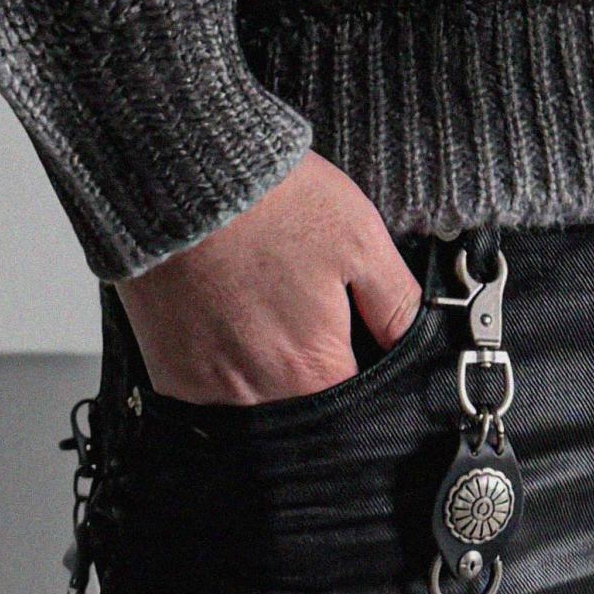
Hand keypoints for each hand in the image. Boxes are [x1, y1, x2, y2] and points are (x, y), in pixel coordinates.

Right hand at [114, 152, 423, 405]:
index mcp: (312, 370)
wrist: (185, 178)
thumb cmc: (272, 202)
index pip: (355, 411)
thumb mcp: (361, 240)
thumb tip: (422, 346)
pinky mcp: (170, 374)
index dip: (365, 382)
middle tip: (309, 323)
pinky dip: (224, 370)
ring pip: (255, 408)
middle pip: (304, 415)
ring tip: (268, 317)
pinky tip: (230, 324)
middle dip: (316, 380)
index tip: (357, 350)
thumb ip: (397, 306)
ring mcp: (206, 389)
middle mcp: (258, 394)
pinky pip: (208, 396)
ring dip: (269, 377)